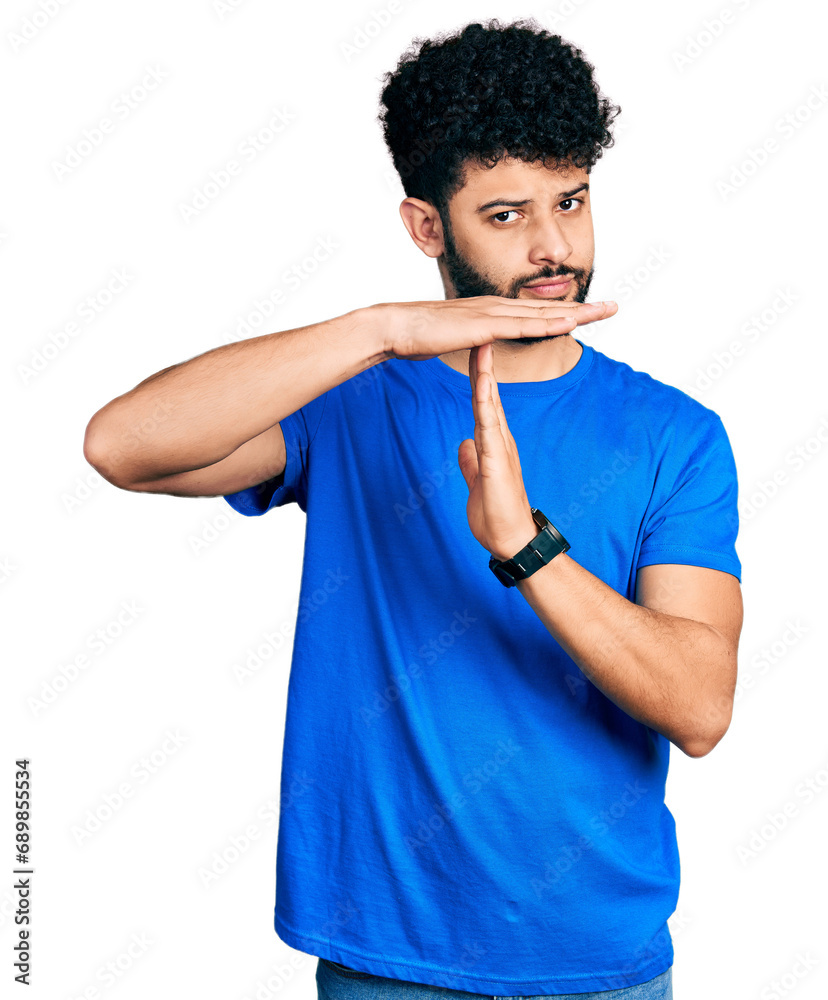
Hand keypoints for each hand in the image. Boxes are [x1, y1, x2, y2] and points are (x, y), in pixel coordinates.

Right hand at [381, 295, 616, 360]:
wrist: (395, 326)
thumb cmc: (418, 334)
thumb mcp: (454, 337)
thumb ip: (471, 339)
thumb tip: (477, 341)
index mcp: (491, 311)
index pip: (535, 312)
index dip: (564, 311)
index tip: (589, 313)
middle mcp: (496, 307)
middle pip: (548, 308)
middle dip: (583, 308)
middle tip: (614, 306)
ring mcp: (491, 314)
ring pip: (542, 313)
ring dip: (576, 312)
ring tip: (604, 311)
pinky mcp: (483, 325)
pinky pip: (522, 326)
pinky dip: (548, 324)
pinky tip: (568, 323)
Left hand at [457, 341, 538, 560]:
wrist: (512, 542)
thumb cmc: (497, 517)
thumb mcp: (476, 483)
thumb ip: (471, 462)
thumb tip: (464, 445)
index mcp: (494, 444)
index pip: (483, 403)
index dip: (477, 376)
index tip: (472, 350)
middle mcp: (500, 440)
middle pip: (488, 395)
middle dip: (483, 363)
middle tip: (479, 330)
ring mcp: (501, 448)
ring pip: (490, 405)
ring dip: (484, 375)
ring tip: (481, 345)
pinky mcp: (498, 461)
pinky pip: (490, 426)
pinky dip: (486, 403)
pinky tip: (482, 384)